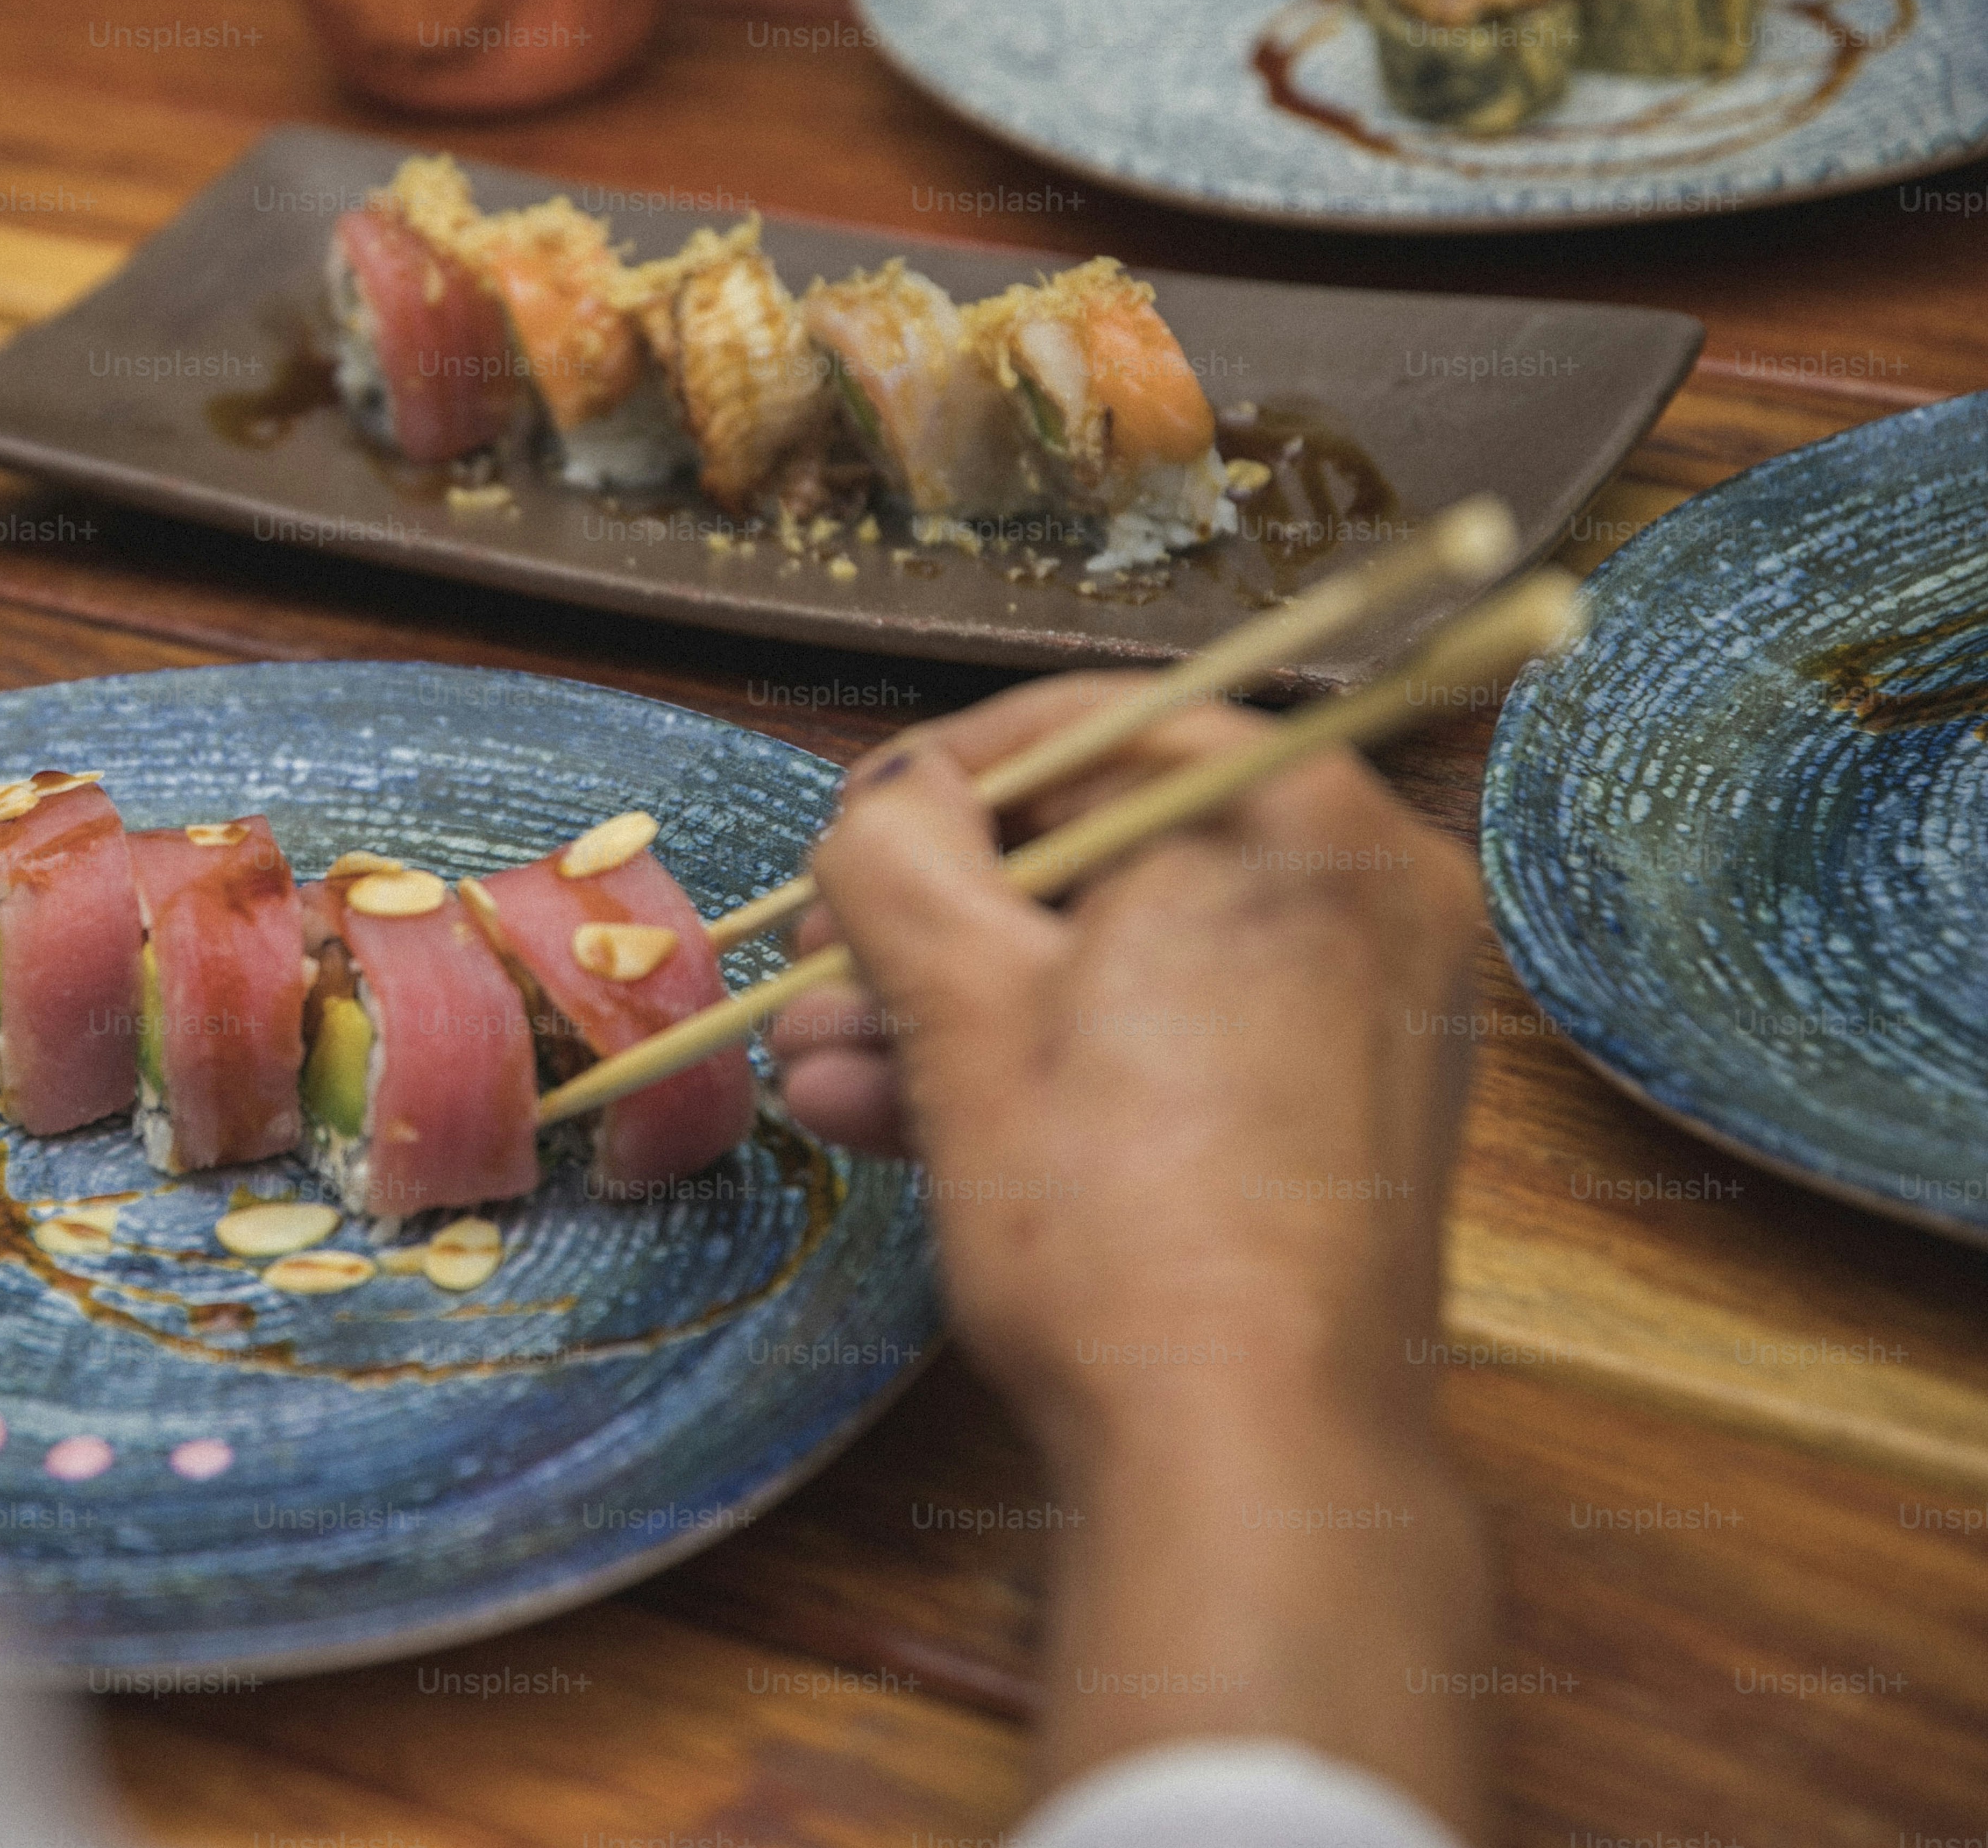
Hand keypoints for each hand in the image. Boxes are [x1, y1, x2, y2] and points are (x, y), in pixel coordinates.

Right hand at [773, 672, 1479, 1457]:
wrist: (1247, 1450)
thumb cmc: (1119, 1207)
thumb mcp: (962, 1000)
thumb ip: (902, 856)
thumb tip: (887, 799)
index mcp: (1306, 823)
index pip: (1100, 729)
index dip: (947, 777)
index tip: (851, 831)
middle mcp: (1364, 902)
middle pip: (1101, 861)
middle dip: (929, 925)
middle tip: (815, 967)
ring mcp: (1360, 1021)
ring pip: (1117, 970)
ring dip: (951, 1010)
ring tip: (817, 1066)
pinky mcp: (1331, 1125)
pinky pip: (1167, 1049)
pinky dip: (1043, 1071)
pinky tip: (891, 1117)